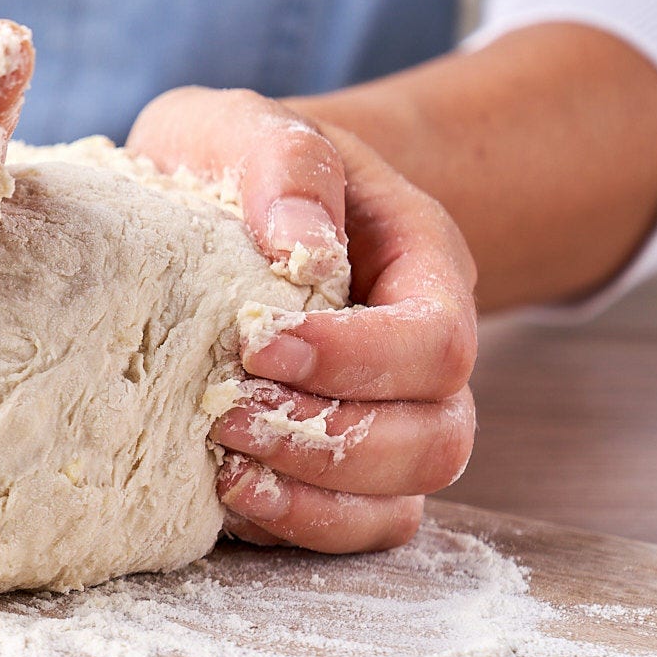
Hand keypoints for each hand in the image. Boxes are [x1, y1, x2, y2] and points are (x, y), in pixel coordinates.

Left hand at [128, 87, 478, 552]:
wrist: (220, 199)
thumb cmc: (240, 164)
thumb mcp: (250, 128)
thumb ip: (287, 166)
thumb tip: (301, 242)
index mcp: (422, 270)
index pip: (434, 341)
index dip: (356, 360)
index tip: (257, 344)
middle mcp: (420, 359)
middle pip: (436, 439)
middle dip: (332, 441)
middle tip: (225, 415)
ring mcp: (385, 419)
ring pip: (402, 500)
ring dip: (314, 496)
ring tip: (221, 466)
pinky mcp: (332, 466)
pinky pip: (350, 527)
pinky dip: (294, 525)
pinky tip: (221, 496)